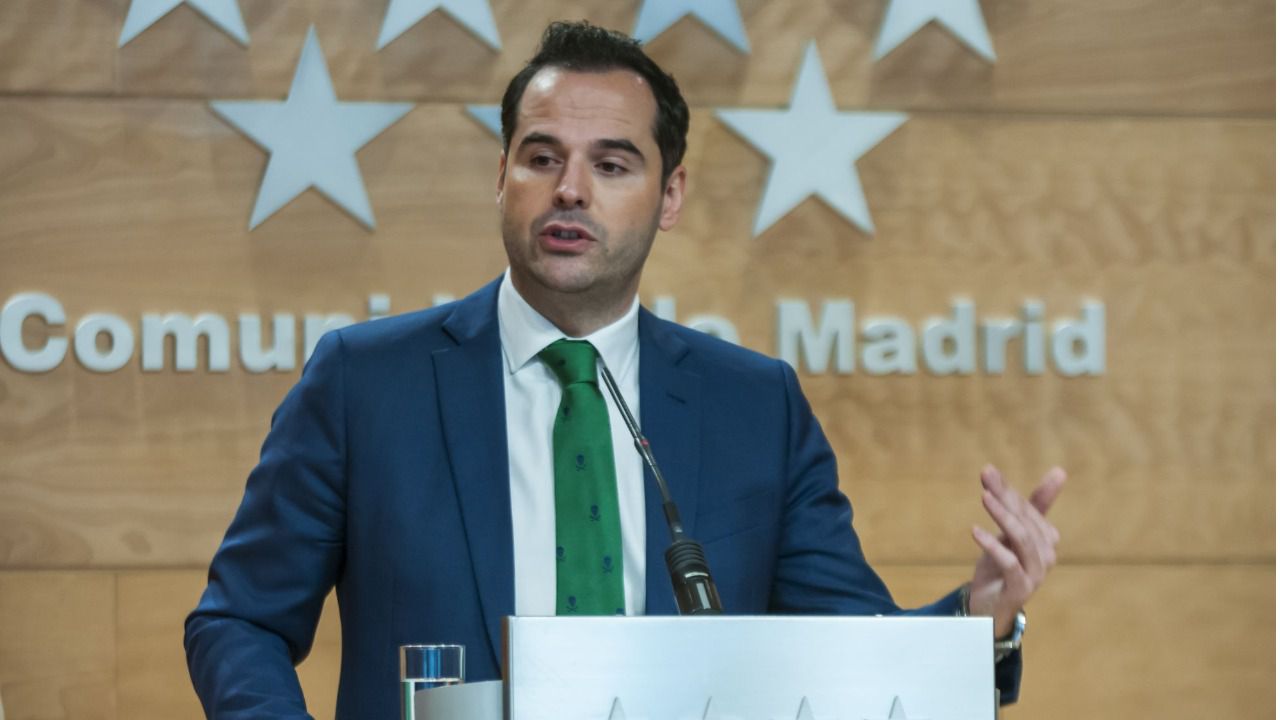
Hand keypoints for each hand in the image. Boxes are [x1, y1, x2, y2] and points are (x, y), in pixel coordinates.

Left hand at [967, 465, 1065, 636]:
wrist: (989, 608)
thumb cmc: (1000, 567)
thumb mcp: (1008, 533)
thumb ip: (1022, 505)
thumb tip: (1058, 470)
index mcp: (1046, 538)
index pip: (1027, 508)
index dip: (1007, 490)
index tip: (988, 471)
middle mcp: (1046, 554)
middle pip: (1024, 519)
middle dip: (1005, 496)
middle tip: (985, 476)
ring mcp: (1036, 572)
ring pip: (1022, 538)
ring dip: (1003, 516)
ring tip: (984, 497)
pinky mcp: (1021, 587)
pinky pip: (1009, 562)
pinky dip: (992, 545)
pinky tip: (974, 531)